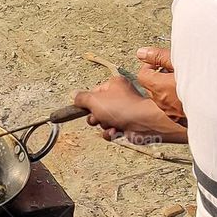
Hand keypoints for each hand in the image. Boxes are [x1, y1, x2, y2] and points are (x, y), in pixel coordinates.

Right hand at [73, 75, 187, 144]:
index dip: (88, 102)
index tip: (85, 108)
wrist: (142, 123)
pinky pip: (111, 130)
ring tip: (110, 124)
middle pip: (97, 108)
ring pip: (103, 121)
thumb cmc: (121, 107)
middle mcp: (120, 96)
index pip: (94, 93)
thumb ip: (81, 98)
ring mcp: (124, 111)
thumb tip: (73, 96)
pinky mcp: (127, 125)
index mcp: (114, 84)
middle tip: (98, 117)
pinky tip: (115, 131)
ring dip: (103, 125)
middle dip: (95, 116)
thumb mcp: (94, 100)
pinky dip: (111, 133)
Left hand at [136, 47, 185, 123]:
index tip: (161, 62)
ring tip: (185, 80)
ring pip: (161, 97)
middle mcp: (162, 102)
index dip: (150, 66)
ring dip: (168, 88)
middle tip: (176, 70)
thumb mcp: (181, 62)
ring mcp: (171, 112)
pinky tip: (190, 92)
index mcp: (160, 87)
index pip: (142, 75)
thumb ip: (159, 57)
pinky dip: (176, 99)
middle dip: (159, 77)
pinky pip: (172, 107)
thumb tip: (141, 53)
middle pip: (151, 86)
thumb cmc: (204, 80)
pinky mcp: (180, 119)